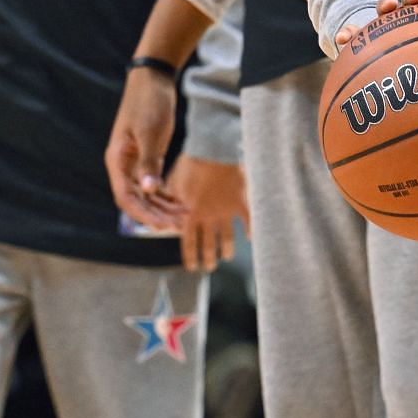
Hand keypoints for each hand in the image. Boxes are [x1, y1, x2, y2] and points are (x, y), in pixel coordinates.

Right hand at [104, 69, 183, 231]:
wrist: (154, 78)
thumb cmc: (149, 101)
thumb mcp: (150, 131)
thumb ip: (149, 161)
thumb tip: (148, 190)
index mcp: (117, 159)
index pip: (125, 197)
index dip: (142, 214)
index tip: (162, 226)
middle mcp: (123, 164)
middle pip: (136, 200)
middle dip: (156, 214)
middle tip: (180, 225)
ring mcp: (135, 161)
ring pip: (146, 194)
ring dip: (163, 207)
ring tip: (185, 216)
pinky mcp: (148, 156)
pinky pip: (153, 183)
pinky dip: (166, 194)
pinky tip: (181, 203)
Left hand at [164, 155, 249, 272]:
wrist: (213, 150)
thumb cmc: (191, 163)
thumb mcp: (175, 182)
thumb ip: (172, 199)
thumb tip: (167, 209)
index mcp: (191, 214)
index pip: (189, 242)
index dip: (191, 256)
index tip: (192, 267)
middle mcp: (209, 217)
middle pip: (209, 244)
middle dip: (208, 258)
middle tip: (209, 267)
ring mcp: (226, 211)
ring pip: (228, 237)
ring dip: (227, 249)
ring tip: (227, 257)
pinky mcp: (241, 202)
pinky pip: (248, 220)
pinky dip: (251, 230)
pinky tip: (251, 238)